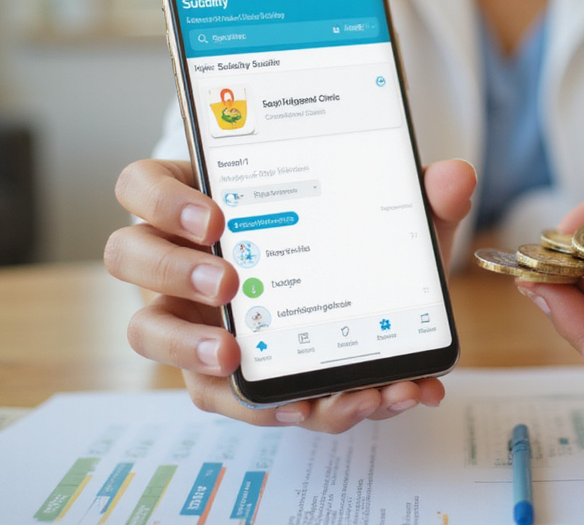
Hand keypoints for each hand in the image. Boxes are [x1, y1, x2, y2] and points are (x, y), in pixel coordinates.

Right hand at [105, 158, 475, 432]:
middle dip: (175, 272)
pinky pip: (229, 396)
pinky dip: (291, 406)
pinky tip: (360, 397)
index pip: (141, 184)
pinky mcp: (216, 370)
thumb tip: (454, 177)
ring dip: (201, 355)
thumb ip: (418, 194)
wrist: (350, 283)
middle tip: (229, 282)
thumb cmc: (342, 232)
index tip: (214, 214)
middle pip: (130, 256)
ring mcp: (187, 313)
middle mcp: (176, 254)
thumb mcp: (382, 209)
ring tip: (275, 364)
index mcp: (198, 196)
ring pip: (154, 336)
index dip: (164, 197)